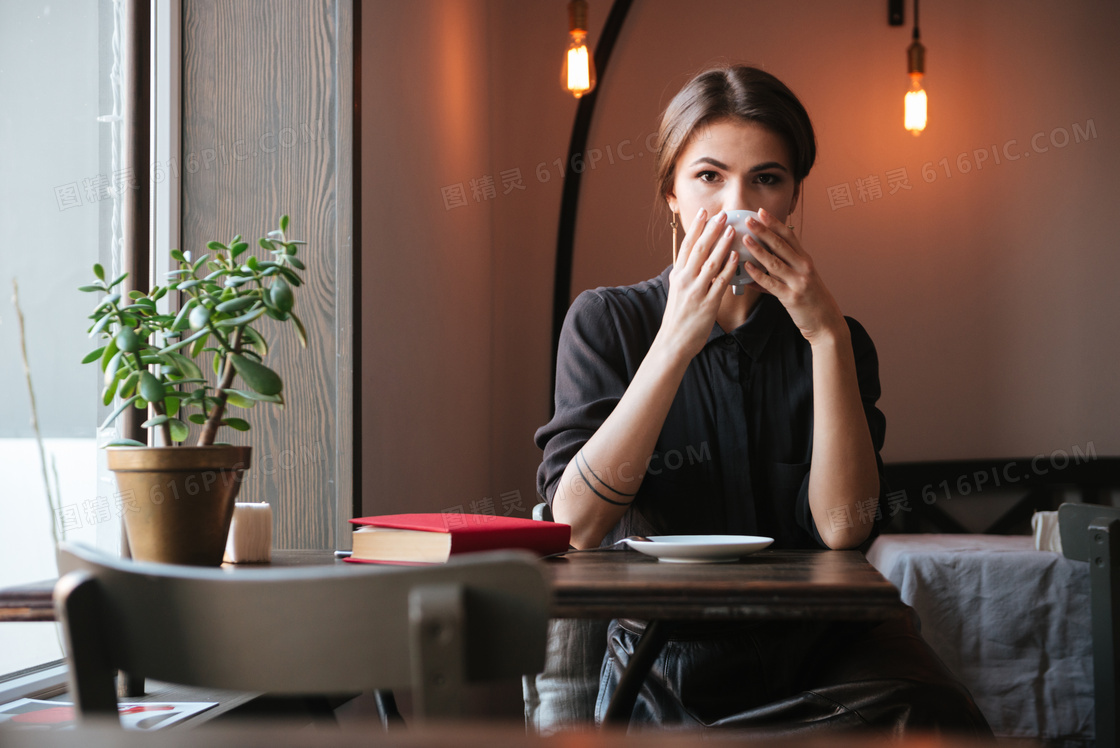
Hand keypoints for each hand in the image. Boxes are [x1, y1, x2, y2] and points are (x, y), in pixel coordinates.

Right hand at [660, 209, 738, 360]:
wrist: (674, 341)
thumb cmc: (678, 317)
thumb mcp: (677, 290)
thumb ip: (686, 273)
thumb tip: (694, 258)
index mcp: (678, 275)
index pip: (687, 246)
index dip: (697, 228)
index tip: (705, 213)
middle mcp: (685, 280)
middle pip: (699, 249)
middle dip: (711, 230)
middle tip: (722, 215)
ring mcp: (696, 291)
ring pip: (710, 263)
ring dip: (722, 245)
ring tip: (732, 230)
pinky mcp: (708, 304)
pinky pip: (720, 282)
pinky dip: (728, 268)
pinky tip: (736, 257)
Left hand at [742, 208, 846, 343]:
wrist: (826, 323)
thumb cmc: (811, 301)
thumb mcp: (800, 280)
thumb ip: (780, 272)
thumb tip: (756, 266)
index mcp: (805, 261)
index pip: (789, 236)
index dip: (775, 223)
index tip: (762, 212)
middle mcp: (803, 268)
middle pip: (781, 245)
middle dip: (764, 231)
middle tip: (750, 219)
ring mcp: (798, 282)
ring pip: (775, 262)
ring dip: (758, 249)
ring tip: (745, 238)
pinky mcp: (791, 297)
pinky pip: (771, 284)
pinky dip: (758, 275)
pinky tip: (747, 267)